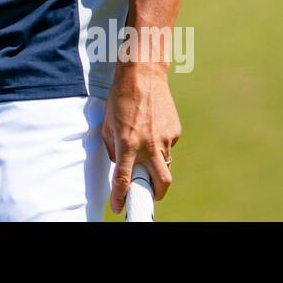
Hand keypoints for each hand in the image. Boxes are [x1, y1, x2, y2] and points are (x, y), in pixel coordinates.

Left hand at [102, 59, 180, 212]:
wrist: (143, 75)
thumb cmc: (120, 98)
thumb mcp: (107, 124)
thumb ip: (113, 147)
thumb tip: (119, 163)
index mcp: (128, 144)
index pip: (123, 179)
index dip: (120, 197)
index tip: (118, 207)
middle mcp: (148, 144)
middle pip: (161, 183)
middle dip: (157, 193)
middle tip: (149, 193)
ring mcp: (165, 138)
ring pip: (164, 162)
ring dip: (155, 161)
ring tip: (144, 140)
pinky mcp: (175, 131)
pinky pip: (167, 145)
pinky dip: (159, 143)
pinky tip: (151, 125)